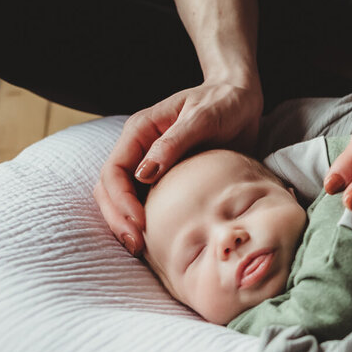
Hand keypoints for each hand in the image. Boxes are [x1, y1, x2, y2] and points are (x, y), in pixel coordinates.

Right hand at [95, 80, 262, 255]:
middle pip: (109, 189)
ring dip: (126, 224)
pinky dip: (146, 223)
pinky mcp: (166, 179)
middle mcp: (139, 150)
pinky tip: (157, 242)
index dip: (120, 200)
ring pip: (122, 199)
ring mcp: (150, 166)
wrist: (242, 101)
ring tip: (142, 250)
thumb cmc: (223, 102)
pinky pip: (147, 203)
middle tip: (137, 246)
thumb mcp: (202, 117)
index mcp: (140, 131)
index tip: (140, 223)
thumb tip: (143, 174)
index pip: (114, 171)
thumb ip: (173, 143)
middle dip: (118, 219)